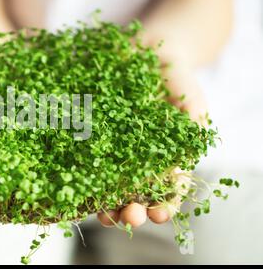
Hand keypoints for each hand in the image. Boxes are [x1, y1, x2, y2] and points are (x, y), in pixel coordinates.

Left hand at [97, 57, 206, 228]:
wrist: (148, 51)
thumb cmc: (175, 78)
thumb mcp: (191, 102)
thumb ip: (193, 129)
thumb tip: (186, 159)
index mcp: (166, 159)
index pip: (168, 191)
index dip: (164, 206)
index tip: (158, 214)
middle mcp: (138, 160)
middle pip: (135, 195)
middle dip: (132, 211)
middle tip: (129, 217)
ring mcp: (113, 150)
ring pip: (107, 185)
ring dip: (105, 203)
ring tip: (103, 213)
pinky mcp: (92, 135)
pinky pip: (84, 156)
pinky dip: (80, 173)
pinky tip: (75, 184)